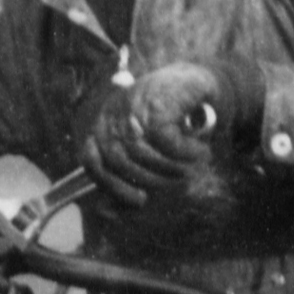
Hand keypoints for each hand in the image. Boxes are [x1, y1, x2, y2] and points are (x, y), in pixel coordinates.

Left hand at [91, 63, 229, 207]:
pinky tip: (200, 150)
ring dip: (175, 167)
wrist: (199, 82)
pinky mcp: (156, 102)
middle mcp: (112, 114)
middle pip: (121, 163)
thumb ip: (126, 178)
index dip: (112, 187)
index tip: (140, 200)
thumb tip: (104, 211)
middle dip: (154, 180)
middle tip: (182, 180)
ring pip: (145, 154)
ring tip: (194, 165)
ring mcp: (132, 106)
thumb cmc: (173, 124)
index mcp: (103, 126)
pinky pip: (167, 141)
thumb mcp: (147, 152)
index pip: (93, 162)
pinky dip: (187, 151)